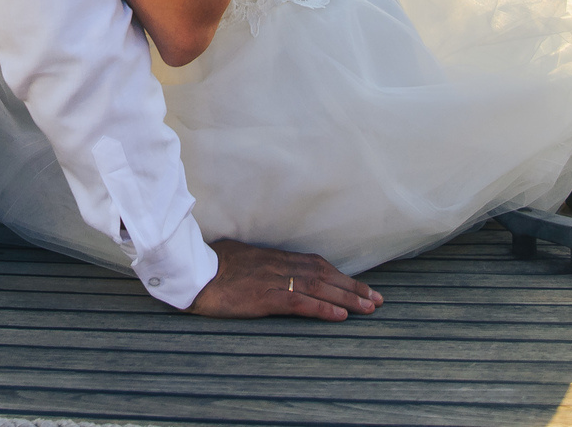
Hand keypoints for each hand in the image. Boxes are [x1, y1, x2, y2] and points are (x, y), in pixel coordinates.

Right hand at [187, 238, 381, 320]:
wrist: (193, 271)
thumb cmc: (211, 263)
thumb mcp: (240, 255)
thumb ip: (258, 261)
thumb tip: (263, 263)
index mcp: (275, 257)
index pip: (317, 265)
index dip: (341, 276)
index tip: (361, 286)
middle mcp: (280, 266)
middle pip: (325, 275)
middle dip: (354, 287)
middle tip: (378, 299)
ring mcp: (273, 281)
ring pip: (319, 287)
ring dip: (347, 297)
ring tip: (369, 307)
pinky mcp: (264, 298)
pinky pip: (299, 303)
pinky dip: (321, 308)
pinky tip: (339, 316)